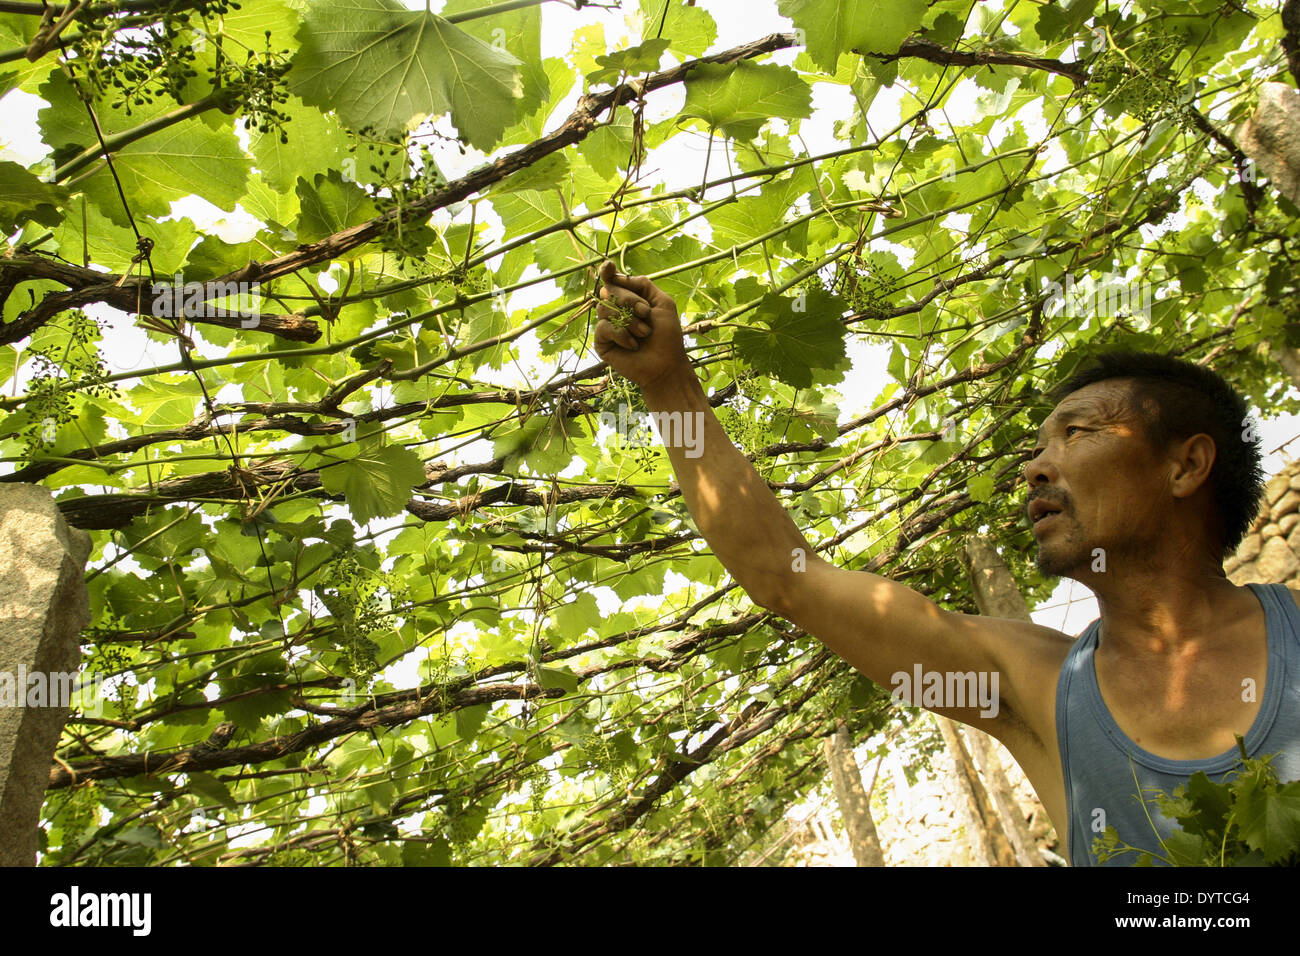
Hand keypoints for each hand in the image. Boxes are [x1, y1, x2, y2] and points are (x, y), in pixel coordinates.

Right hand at [593, 261, 689, 389]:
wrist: (665, 364)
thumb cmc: (667, 336)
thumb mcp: (663, 303)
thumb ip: (643, 284)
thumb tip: (618, 276)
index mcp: (630, 300)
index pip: (613, 281)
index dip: (608, 271)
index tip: (608, 266)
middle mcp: (616, 310)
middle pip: (609, 291)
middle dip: (629, 300)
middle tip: (646, 314)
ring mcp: (607, 326)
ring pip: (604, 308)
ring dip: (629, 320)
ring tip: (643, 334)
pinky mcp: (602, 342)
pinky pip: (603, 327)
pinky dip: (621, 334)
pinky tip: (633, 345)